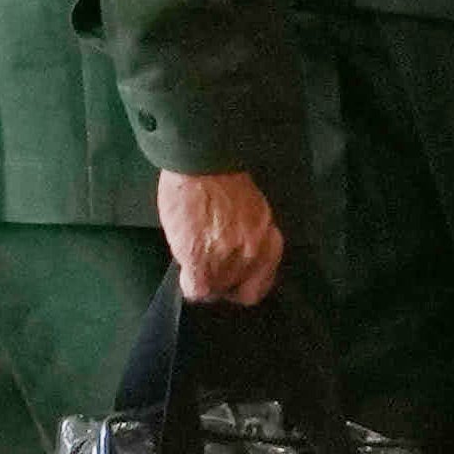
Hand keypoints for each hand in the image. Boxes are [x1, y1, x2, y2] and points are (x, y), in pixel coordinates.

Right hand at [156, 169, 282, 305]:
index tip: (233, 278)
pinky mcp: (201, 262)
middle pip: (238, 289)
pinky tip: (185, 275)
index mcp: (268, 239)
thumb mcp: (249, 208)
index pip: (261, 282)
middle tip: (210, 272)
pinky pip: (196, 290)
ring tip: (194, 266)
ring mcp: (228, 261)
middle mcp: (253, 254)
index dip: (244, 283)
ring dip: (205, 281)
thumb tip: (231, 249)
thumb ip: (246, 234)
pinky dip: (189, 285)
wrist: (202, 162)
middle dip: (223, 282)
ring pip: (216, 291)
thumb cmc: (222, 175)